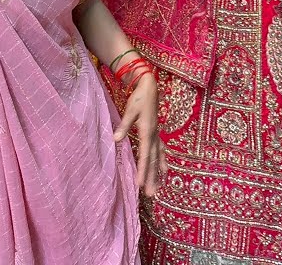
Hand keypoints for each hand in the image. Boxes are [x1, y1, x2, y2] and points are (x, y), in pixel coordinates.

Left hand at [114, 71, 165, 196]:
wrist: (150, 87)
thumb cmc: (139, 98)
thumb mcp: (130, 110)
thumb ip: (124, 125)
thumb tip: (115, 139)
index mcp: (147, 131)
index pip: (144, 155)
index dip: (142, 171)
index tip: (139, 184)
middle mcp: (154, 136)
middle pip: (153, 161)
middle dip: (151, 178)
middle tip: (150, 194)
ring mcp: (157, 135)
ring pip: (158, 158)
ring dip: (158, 174)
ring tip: (158, 189)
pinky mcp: (157, 133)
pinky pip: (161, 151)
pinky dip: (163, 162)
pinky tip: (165, 171)